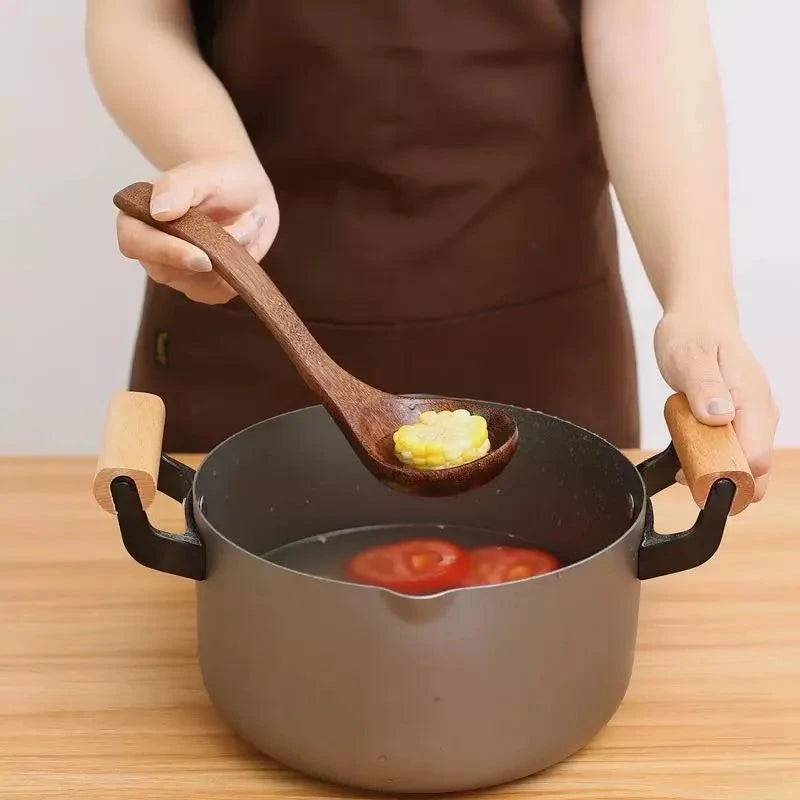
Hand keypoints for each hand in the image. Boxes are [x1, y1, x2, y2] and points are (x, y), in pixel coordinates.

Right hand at [116, 154, 278, 303]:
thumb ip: (177, 187)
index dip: (165, 252)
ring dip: (228, 258)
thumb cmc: (218, 177)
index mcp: (137, 217)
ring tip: (245, 224)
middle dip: (204, 259)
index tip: (201, 257)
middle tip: (236, 238)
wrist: (246, 192)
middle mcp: (151, 250)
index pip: (134, 242)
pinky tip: (245, 245)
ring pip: (197, 285)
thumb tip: (158, 211)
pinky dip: (238, 271)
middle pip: (165, 272)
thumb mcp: (202, 172)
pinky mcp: (202, 286)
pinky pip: (218, 293)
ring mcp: (176, 272)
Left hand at [655, 311, 778, 500]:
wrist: (698, 318)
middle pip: (754, 471)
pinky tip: (687, 448)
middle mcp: (760, 414)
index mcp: (752, 400)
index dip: (727, 475)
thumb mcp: (689, 357)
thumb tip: (720, 416)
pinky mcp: (739, 422)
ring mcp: (751, 419)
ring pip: (741, 465)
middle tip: (684, 470)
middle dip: (720, 479)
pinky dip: (707, 457)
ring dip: (710, 468)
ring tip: (681, 454)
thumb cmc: (693, 334)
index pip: (756, 457)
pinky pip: (728, 452)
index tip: (695, 472)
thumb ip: (704, 387)